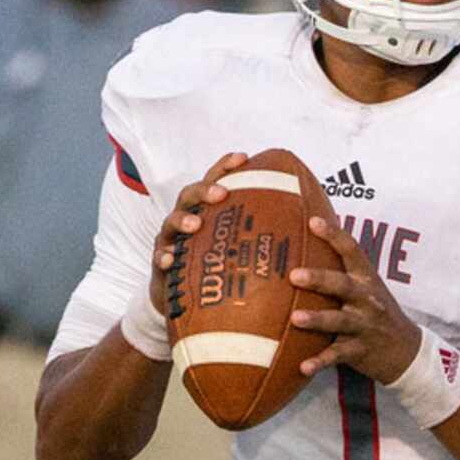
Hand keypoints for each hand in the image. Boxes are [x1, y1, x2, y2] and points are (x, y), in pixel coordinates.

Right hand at [149, 151, 248, 314]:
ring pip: (170, 223)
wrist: (183, 301)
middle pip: (189, 195)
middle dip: (204, 190)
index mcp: (205, 212)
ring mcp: (169, 241)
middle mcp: (185, 221)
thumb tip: (301, 228)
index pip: (213, 182)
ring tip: (194, 225)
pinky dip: (162, 257)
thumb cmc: (215, 271)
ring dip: (182, 220)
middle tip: (221, 193)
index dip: (225, 167)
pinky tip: (168, 259)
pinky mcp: (160, 265)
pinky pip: (158, 258)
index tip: (244, 158)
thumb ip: (260, 238)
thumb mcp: (238, 252)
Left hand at [289, 216, 421, 383]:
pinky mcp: (360, 351)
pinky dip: (320, 361)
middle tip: (294, 275)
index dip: (333, 235)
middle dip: (319, 279)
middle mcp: (367, 300)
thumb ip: (342, 272)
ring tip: (295, 318)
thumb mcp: (368, 288)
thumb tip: (306, 247)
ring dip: (317, 319)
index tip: (313, 221)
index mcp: (367, 279)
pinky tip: (303, 366)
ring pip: (339, 321)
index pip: (351, 251)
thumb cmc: (377, 314)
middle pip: (342, 285)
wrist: (407, 351)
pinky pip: (337, 355)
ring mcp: (364, 326)